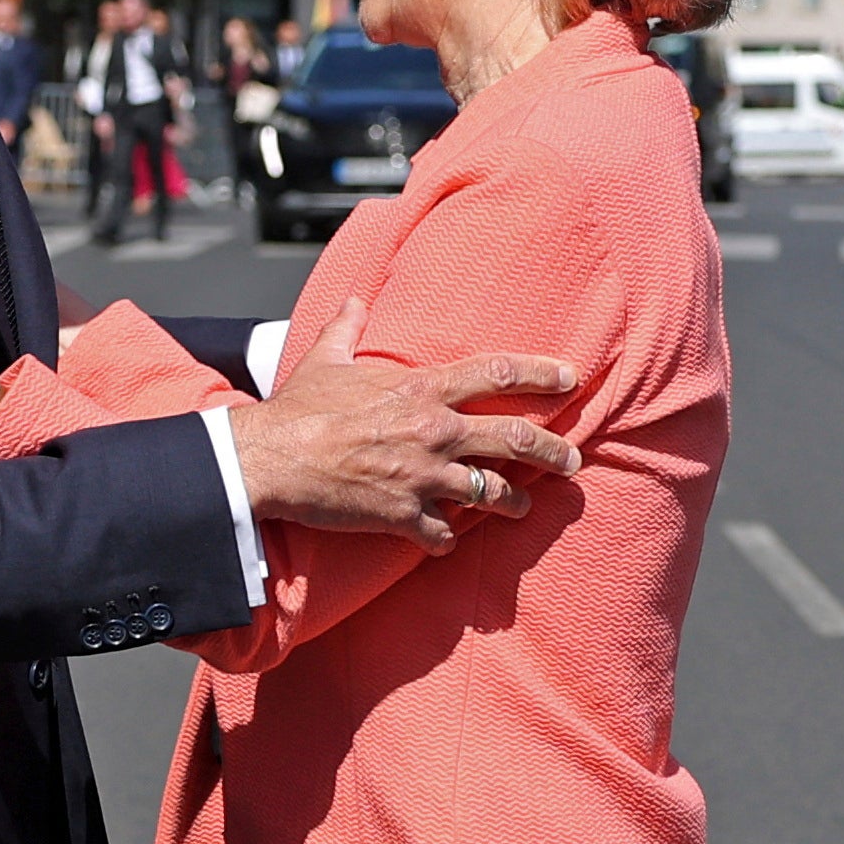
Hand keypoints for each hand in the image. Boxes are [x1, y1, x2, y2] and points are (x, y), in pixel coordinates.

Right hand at [228, 304, 582, 545]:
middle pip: (515, 439)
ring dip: (512, 502)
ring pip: (491, 493)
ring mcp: (423, 476)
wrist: (270, 458)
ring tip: (523, 508)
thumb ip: (347, 328)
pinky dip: (446, 541)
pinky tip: (445, 543)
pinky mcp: (403, 516)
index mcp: (422, 388)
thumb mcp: (326, 358)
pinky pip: (442, 534)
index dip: (540, 374)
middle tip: (573, 460)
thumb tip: (352, 301)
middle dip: (553, 451)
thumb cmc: (297, 408)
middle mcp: (434, 431)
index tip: (571, 378)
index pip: (497, 374)